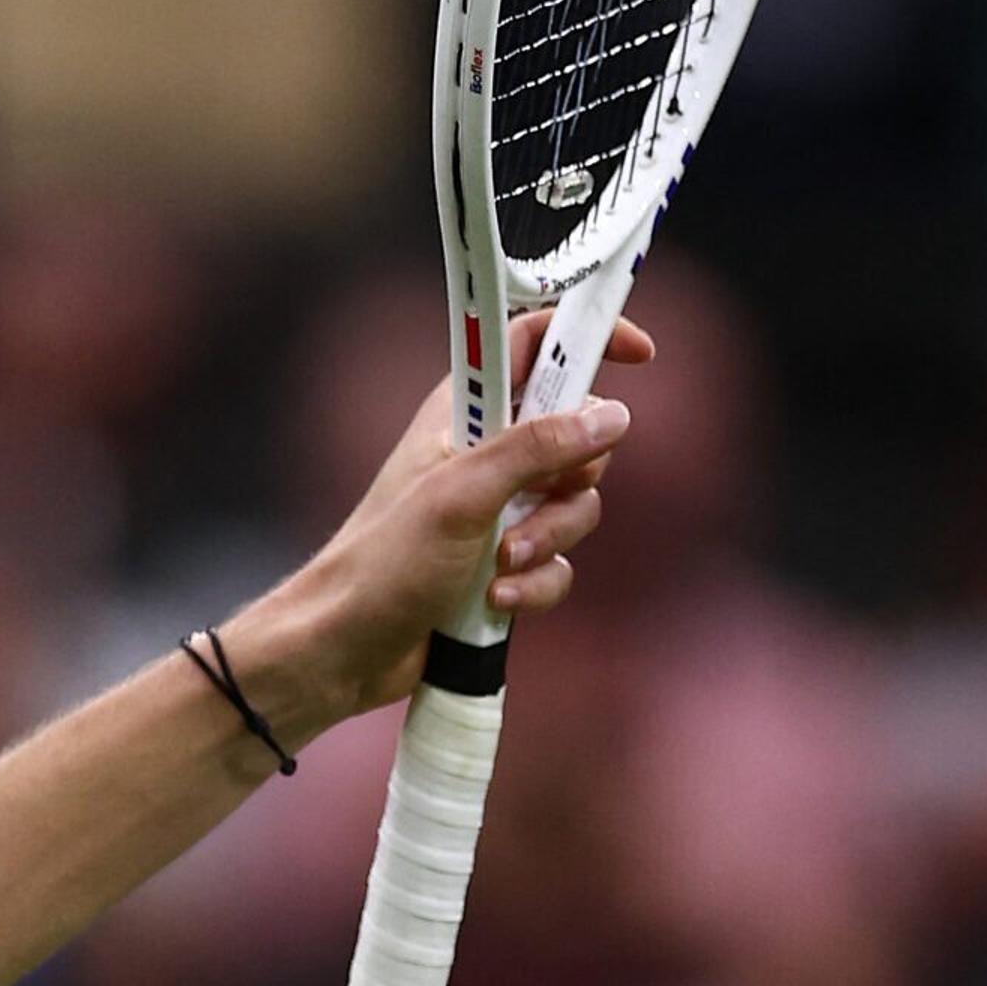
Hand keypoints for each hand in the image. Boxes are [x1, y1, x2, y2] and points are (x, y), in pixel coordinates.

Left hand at [230, 307, 651, 738]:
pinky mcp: (503, 562)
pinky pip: (557, 562)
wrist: (346, 646)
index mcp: (461, 415)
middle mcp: (483, 455)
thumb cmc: (383, 561)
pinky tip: (497, 599)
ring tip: (498, 565)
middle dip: (572, 477)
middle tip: (537, 497)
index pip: (531, 346)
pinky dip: (537, 583)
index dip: (584, 338)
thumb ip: (536, 448)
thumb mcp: (463, 494)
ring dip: (547, 541)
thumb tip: (610, 414)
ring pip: (574, 506)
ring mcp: (496, 511)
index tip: (640, 354)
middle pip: (576, 436)